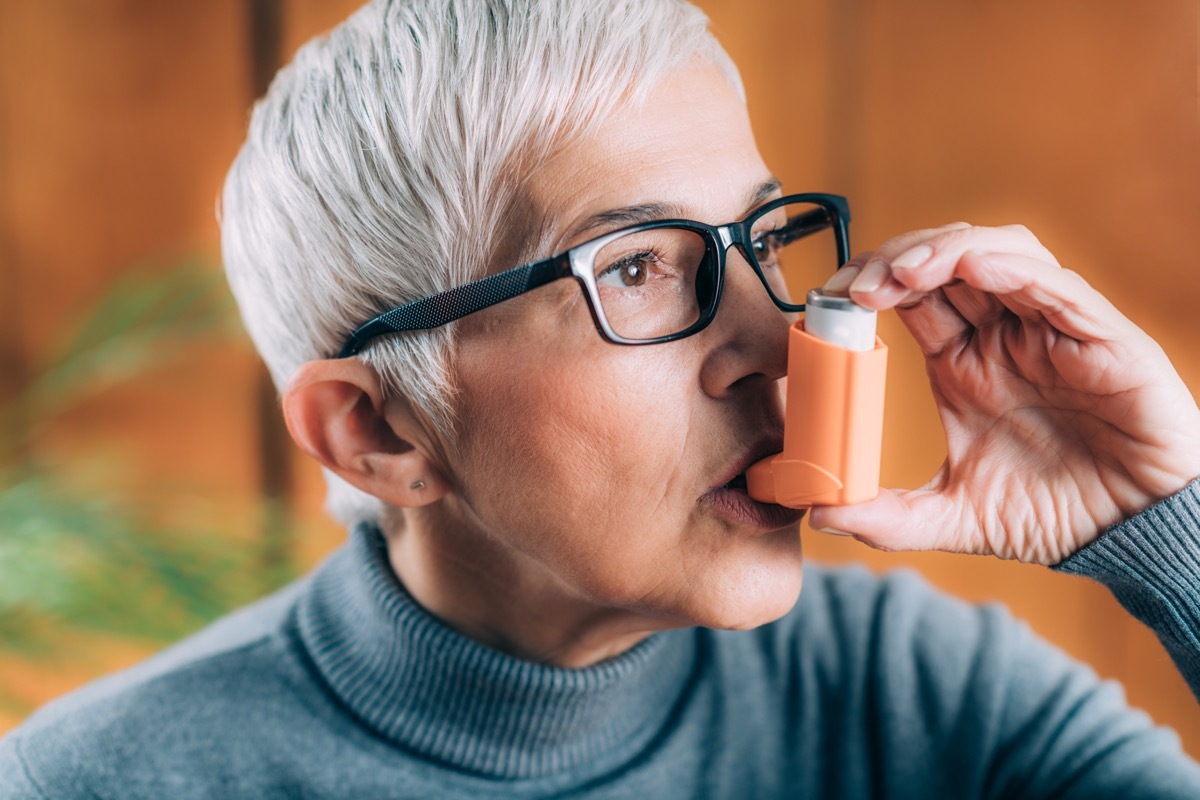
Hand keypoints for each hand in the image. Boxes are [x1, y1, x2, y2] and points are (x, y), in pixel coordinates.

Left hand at [807, 223, 1199, 563]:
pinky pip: (1056, 285)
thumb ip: (889, 517)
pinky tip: (971, 269)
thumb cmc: (1051, 516)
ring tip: (901, 274)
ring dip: (945, 251)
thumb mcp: (953, 517)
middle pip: (944, 261)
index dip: (869, 285)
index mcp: (964, 361)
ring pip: (997, 253)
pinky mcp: (1102, 338)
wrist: (1130, 538)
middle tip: (856, 286)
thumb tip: (819, 514)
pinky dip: (1011, 268)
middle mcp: (1004, 334)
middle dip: (896, 259)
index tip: (829, 301)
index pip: (909, 296)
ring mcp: (1050, 329)